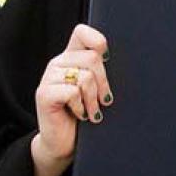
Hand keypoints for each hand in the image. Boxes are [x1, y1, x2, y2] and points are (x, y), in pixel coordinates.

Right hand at [28, 24, 112, 175]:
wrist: (64, 143)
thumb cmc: (84, 116)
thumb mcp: (96, 90)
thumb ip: (102, 73)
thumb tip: (131, 61)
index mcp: (71, 57)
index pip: (82, 32)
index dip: (98, 41)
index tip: (107, 62)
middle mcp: (58, 63)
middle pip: (91, 58)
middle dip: (104, 82)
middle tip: (104, 100)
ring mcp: (49, 78)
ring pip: (84, 76)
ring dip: (93, 99)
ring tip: (92, 111)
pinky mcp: (44, 94)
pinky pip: (72, 92)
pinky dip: (81, 106)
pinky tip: (79, 114)